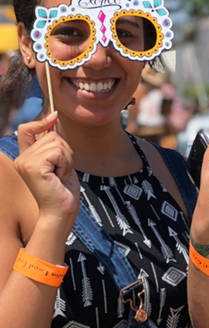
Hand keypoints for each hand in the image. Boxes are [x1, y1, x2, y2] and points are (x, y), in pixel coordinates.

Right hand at [15, 112, 78, 226]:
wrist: (61, 212)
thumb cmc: (63, 191)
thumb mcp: (62, 161)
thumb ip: (57, 142)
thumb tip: (55, 117)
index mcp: (26, 156)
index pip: (26, 128)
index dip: (41, 120)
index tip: (54, 115)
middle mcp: (22, 158)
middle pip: (50, 134)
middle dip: (66, 150)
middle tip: (63, 170)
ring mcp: (26, 162)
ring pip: (56, 142)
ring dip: (68, 159)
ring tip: (62, 174)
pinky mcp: (33, 167)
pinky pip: (58, 152)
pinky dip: (66, 163)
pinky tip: (61, 177)